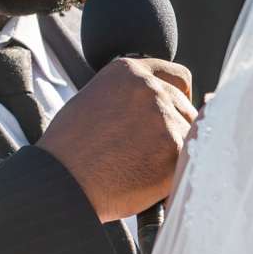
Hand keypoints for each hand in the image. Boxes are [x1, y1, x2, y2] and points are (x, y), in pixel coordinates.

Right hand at [39, 57, 195, 222]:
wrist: (61, 182)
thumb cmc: (71, 150)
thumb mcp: (96, 102)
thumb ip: (131, 97)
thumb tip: (165, 102)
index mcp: (128, 71)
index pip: (177, 76)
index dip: (181, 95)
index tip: (178, 109)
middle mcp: (150, 87)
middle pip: (186, 108)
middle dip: (175, 128)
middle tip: (147, 152)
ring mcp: (165, 116)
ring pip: (191, 134)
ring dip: (176, 151)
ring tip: (139, 166)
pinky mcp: (176, 146)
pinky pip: (190, 159)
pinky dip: (175, 171)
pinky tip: (148, 178)